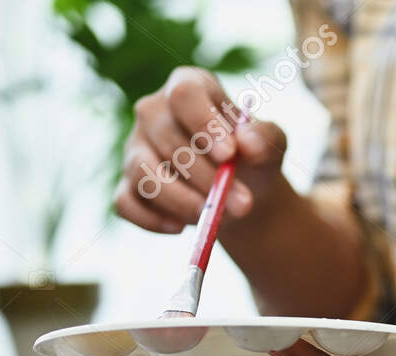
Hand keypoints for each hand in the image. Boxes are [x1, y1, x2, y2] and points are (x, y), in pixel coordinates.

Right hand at [114, 67, 288, 233]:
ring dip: (181, 200)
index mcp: (188, 87)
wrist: (241, 191)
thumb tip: (248, 143)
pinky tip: (180, 227)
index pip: (184, 94)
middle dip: (206, 177)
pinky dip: (151, 219)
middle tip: (241, 204)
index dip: (204, 124)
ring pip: (143, 171)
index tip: (229, 155)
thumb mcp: (270, 145)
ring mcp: (135, 147)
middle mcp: (153, 112)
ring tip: (213, 216)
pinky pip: (125, 202)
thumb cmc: (252, 158)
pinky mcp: (126, 184)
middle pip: (167, 138)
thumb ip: (265, 138)